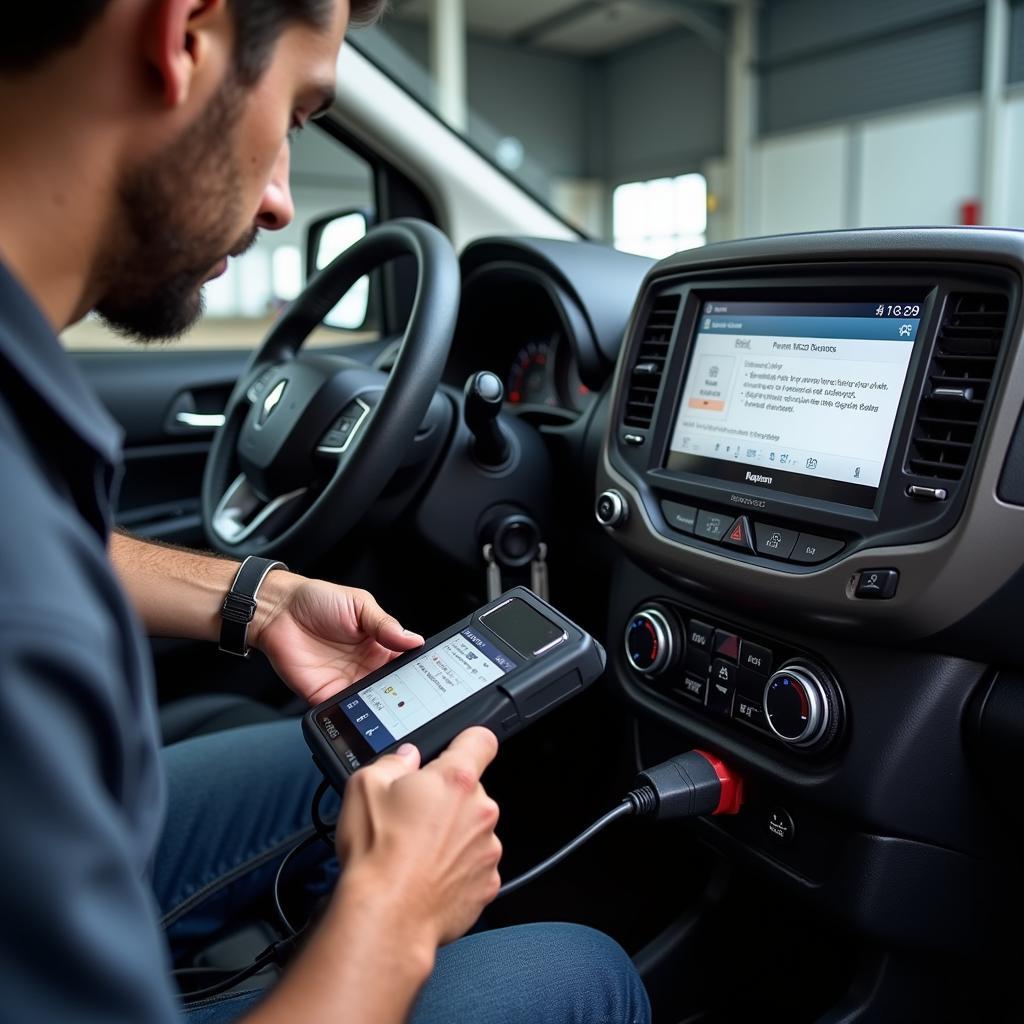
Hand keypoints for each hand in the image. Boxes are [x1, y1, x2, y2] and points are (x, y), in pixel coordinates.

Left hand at [252, 574, 423, 704]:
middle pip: (391, 687)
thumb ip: (385, 624)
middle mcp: (365, 666)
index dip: (417, 670)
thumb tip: (414, 639)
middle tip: (414, 698)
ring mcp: (346, 682)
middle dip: (403, 694)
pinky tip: (362, 714)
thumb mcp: (359, 605)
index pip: (404, 662)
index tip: (429, 676)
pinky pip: (342, 711)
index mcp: (378, 644)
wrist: (278, 611)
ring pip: (371, 703)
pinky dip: (352, 716)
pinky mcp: (324, 694)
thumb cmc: (316, 600)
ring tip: (393, 710)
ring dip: (381, 708)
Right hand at [334, 727, 502, 949]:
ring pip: (473, 830)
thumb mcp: (364, 786)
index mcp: (456, 780)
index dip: (468, 742)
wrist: (386, 915)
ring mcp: (488, 850)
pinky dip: (456, 870)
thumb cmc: (377, 854)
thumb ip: (392, 762)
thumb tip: (405, 759)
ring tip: (417, 853)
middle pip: (471, 792)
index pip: (481, 740)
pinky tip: (428, 877)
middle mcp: (481, 811)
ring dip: (453, 836)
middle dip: (447, 799)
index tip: (457, 750)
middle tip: (414, 816)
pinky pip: (474, 867)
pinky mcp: (487, 885)